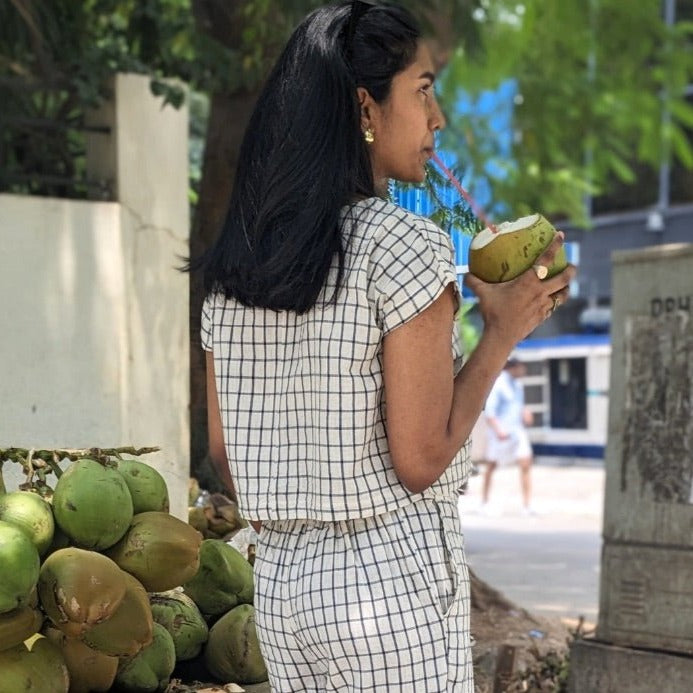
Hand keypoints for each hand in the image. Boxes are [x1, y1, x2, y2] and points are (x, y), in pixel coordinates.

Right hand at [464, 232, 576, 347]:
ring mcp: (543, 306)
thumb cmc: (493, 312)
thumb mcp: (482, 293)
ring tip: (565, 285)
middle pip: (563, 278)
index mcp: (528, 282)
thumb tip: (465, 273)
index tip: (561, 235)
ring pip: (562, 295)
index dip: (555, 246)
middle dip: (571, 270)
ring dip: (566, 288)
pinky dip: (554, 303)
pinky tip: (550, 303)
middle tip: (572, 265)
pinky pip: (553, 308)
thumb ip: (474, 281)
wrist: (501, 336)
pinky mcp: (542, 317)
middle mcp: (540, 292)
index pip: (546, 259)